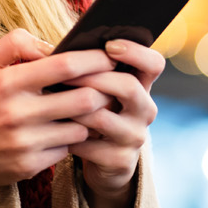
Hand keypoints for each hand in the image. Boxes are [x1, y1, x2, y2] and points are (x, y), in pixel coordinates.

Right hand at [0, 29, 115, 187]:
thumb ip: (16, 43)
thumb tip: (53, 45)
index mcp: (7, 83)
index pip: (64, 66)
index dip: (94, 59)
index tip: (110, 56)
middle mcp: (17, 114)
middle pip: (83, 99)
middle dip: (103, 90)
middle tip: (111, 84)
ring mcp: (24, 143)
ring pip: (81, 127)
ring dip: (91, 117)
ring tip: (93, 107)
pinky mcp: (29, 165)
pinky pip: (68, 149)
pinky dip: (73, 138)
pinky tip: (71, 129)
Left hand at [60, 38, 165, 207]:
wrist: (103, 162)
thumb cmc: (95, 113)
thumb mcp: (99, 91)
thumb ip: (91, 70)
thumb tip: (58, 50)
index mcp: (142, 87)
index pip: (153, 64)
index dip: (135, 52)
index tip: (110, 45)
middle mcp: (144, 110)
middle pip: (129, 87)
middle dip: (95, 78)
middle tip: (65, 75)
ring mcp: (135, 137)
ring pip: (104, 118)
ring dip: (75, 109)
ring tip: (53, 102)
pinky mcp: (120, 160)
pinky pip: (90, 146)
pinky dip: (69, 136)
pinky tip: (55, 131)